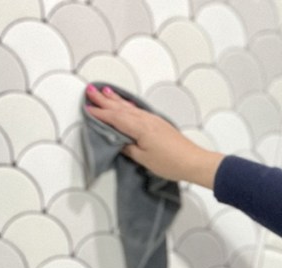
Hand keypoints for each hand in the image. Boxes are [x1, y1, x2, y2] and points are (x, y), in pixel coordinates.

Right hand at [84, 84, 223, 187]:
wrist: (194, 162)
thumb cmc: (170, 163)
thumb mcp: (144, 159)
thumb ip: (129, 148)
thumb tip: (118, 140)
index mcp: (140, 128)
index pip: (115, 118)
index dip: (100, 114)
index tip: (87, 108)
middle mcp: (146, 120)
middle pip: (121, 108)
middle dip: (104, 100)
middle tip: (90, 91)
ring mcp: (154, 120)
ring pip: (130, 107)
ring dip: (115, 99)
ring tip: (104, 91)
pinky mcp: (159, 123)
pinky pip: (138, 110)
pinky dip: (128, 105)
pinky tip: (126, 103)